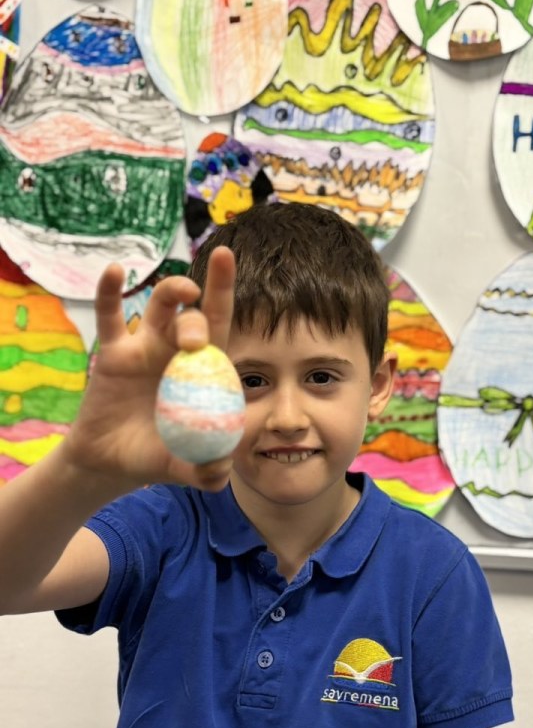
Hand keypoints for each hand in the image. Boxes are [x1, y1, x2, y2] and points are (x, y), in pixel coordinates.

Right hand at [63, 247, 237, 493]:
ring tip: (183, 292)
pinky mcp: (112, 354)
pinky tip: (117, 271)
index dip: (224, 290)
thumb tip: (220, 468)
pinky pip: (111, 316)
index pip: (221, 323)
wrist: (112, 466)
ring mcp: (144, 347)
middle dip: (198, 319)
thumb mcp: (189, 469)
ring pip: (159, 309)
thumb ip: (209, 470)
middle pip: (193, 317)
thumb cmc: (158, 457)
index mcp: (203, 369)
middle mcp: (176, 350)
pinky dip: (111, 292)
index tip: (227, 257)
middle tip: (194, 342)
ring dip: (171, 294)